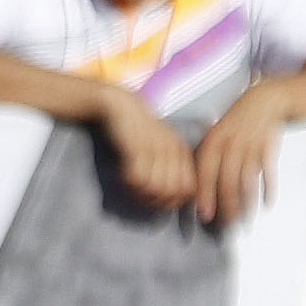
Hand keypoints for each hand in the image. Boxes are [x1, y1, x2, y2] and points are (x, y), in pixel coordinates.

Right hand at [97, 85, 195, 210]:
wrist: (117, 104)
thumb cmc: (138, 129)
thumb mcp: (163, 145)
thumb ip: (173, 167)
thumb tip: (173, 199)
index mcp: (181, 151)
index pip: (188, 189)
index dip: (173, 201)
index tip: (156, 200)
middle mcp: (172, 150)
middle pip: (172, 193)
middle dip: (155, 201)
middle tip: (139, 195)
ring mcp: (155, 148)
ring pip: (155, 188)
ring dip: (140, 193)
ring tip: (129, 185)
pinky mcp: (136, 146)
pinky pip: (137, 178)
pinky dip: (129, 182)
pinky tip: (122, 175)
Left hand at [187, 85, 286, 222]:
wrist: (264, 100)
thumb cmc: (238, 118)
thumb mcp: (216, 131)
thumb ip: (208, 153)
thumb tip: (198, 180)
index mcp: (214, 141)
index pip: (205, 173)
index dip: (205, 195)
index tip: (204, 213)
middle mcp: (230, 145)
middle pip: (227, 182)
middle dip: (226, 206)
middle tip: (227, 223)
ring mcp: (250, 147)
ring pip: (247, 182)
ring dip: (247, 204)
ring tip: (246, 219)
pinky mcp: (268, 149)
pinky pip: (267, 174)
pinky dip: (268, 190)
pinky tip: (267, 204)